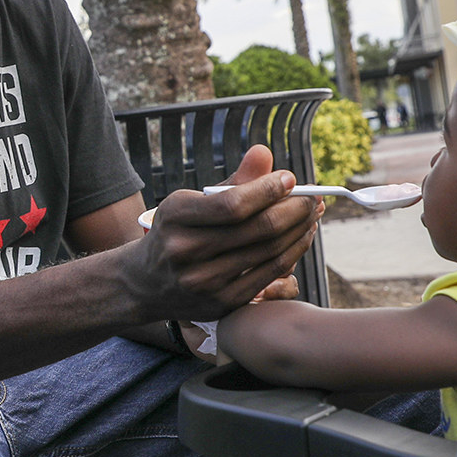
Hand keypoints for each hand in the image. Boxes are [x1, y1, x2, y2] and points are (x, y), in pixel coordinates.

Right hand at [129, 145, 322, 321]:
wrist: (143, 283)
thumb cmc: (175, 233)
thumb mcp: (190, 202)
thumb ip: (231, 181)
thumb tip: (264, 153)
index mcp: (175, 216)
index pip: (232, 204)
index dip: (268, 190)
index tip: (289, 178)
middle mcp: (186, 251)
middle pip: (258, 229)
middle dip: (295, 209)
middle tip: (313, 197)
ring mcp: (204, 281)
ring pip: (269, 252)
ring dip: (299, 230)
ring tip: (311, 214)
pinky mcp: (221, 303)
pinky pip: (270, 274)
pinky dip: (292, 253)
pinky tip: (300, 238)